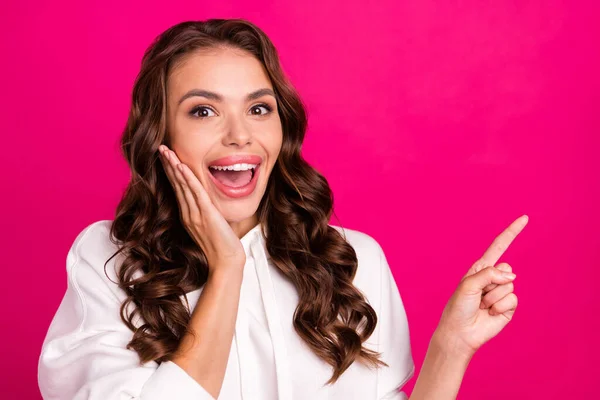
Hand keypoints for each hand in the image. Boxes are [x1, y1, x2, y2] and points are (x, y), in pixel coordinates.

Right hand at [158, 145, 245, 272]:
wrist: (226, 262)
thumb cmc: (222, 245)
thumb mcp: (211, 225)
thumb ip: (207, 212)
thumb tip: (208, 202)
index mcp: (188, 215)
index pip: (177, 189)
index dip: (171, 172)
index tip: (166, 157)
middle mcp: (188, 214)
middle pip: (176, 184)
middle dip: (168, 165)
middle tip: (161, 148)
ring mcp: (195, 215)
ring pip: (182, 186)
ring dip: (174, 167)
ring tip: (167, 151)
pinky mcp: (206, 215)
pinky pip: (195, 193)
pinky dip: (188, 179)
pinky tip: (182, 167)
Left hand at [435, 215, 528, 357]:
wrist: (461, 333)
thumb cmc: (459, 307)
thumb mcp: (469, 284)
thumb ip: (489, 274)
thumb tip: (512, 275)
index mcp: (480, 268)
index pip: (499, 247)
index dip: (512, 232)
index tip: (524, 219)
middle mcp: (493, 278)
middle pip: (506, 268)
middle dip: (492, 281)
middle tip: (478, 295)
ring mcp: (502, 292)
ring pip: (509, 285)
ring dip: (493, 297)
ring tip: (482, 306)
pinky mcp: (509, 306)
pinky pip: (512, 299)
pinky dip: (500, 307)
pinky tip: (490, 313)